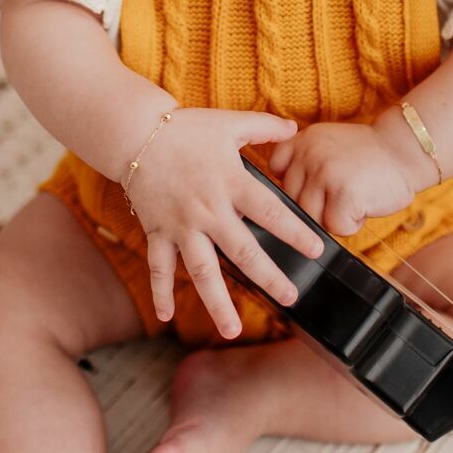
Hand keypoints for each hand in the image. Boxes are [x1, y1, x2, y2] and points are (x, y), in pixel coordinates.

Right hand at [124, 108, 327, 339]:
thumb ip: (266, 126)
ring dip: (216, 302)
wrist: (136, 133)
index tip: (316, 250)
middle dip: (268, 277)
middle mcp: (208, 209)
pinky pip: (158, 267)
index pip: (270, 212)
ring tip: (231, 330)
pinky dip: (160, 292)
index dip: (295, 232)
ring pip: (202, 270)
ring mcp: (181, 225)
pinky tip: (167, 317)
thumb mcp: (230, 122)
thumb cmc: (186, 128)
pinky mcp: (157, 231)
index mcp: (231, 182)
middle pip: (243, 250)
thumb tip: (297, 129)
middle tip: (290, 298)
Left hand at [264, 120, 419, 237]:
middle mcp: (309, 153)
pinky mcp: (344, 195)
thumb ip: (302, 161)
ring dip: (334, 216)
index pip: (276, 168)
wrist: (406, 150)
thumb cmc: (367, 156)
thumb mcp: (327, 143)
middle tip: (343, 190)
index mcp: (302, 140)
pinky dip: (351, 224)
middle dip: (317, 204)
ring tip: (354, 196)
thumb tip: (279, 199)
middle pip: (292, 199)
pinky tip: (364, 204)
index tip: (317, 180)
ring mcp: (325, 173)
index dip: (296, 182)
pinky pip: (335, 227)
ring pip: (311, 217)